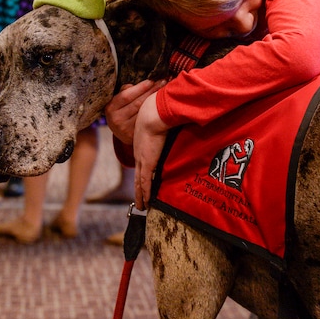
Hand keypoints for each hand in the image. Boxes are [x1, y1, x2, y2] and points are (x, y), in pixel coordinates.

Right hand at [105, 79, 165, 144]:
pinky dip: (154, 113)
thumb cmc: (122, 111)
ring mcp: (125, 129)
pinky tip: (162, 105)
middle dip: (151, 91)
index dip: (140, 87)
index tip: (152, 80)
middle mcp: (116, 119)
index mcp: (110, 108)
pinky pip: (146, 122)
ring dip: (155, 101)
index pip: (126, 96)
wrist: (121, 132)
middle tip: (163, 81)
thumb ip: (124, 91)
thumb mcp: (118, 101)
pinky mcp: (133, 136)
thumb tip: (134, 84)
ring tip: (165, 90)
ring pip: (143, 113)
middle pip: (137, 103)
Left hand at [133, 93, 169, 209]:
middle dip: (139, 190)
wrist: (154, 112)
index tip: (143, 182)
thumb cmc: (161, 112)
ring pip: (139, 183)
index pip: (143, 163)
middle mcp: (140, 154)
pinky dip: (145, 194)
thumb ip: (171, 127)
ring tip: (141, 206)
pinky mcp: (147, 163)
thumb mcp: (164, 122)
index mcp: (143, 144)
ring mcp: (142, 159)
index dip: (142, 174)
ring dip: (140, 196)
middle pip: (138, 176)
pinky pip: (145, 182)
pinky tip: (145, 203)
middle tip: (140, 201)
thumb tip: (181, 125)